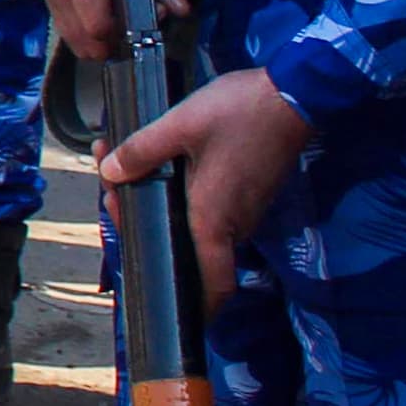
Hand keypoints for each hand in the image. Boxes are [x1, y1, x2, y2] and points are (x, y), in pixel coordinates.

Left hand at [99, 65, 311, 308]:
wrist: (295, 93)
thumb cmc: (240, 112)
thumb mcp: (180, 125)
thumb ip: (142, 151)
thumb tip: (110, 173)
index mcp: (214, 219)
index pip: (212, 285)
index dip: (196, 308)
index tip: (172, 312)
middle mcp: (233, 223)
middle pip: (186, 248)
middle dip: (141, 224)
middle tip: (111, 191)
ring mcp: (244, 209)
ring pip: (192, 224)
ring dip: (155, 203)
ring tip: (119, 169)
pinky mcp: (249, 193)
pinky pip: (207, 208)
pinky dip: (177, 194)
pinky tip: (153, 162)